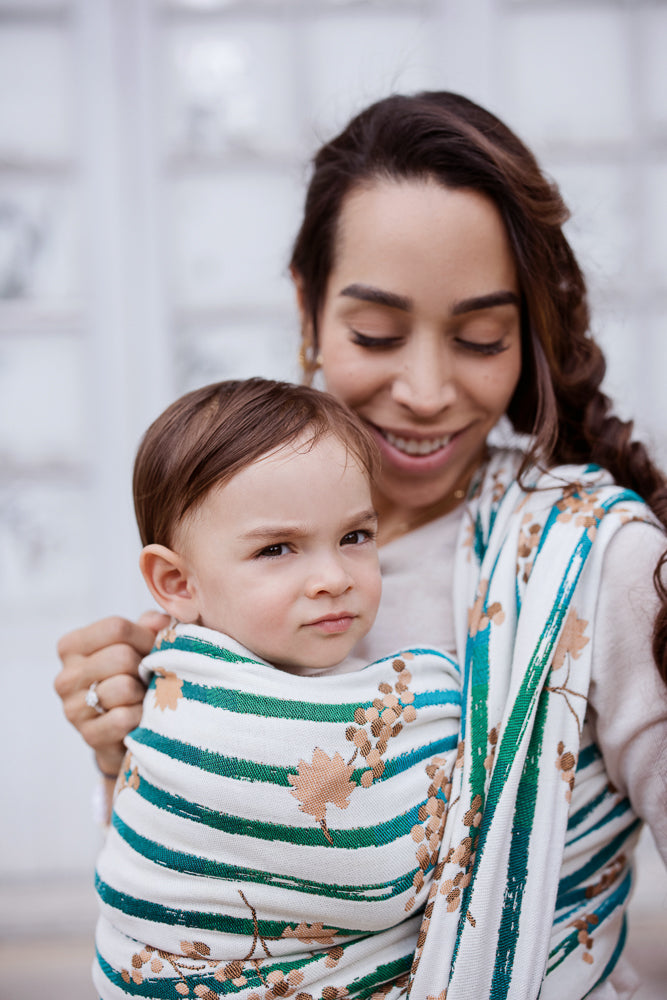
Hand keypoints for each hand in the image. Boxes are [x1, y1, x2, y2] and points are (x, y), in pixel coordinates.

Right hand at [55, 610, 169, 777]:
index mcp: (71, 646)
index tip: (153, 648)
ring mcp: (72, 708)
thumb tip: (160, 621)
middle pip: (122, 657)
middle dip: (145, 667)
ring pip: (124, 687)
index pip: (115, 628)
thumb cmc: (133, 676)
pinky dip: (139, 717)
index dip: (145, 636)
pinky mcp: (88, 735)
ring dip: (143, 693)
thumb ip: (149, 624)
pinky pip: (124, 718)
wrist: (126, 729)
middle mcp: (65, 677)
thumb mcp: (139, 643)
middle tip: (147, 677)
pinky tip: (138, 717)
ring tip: (142, 696)